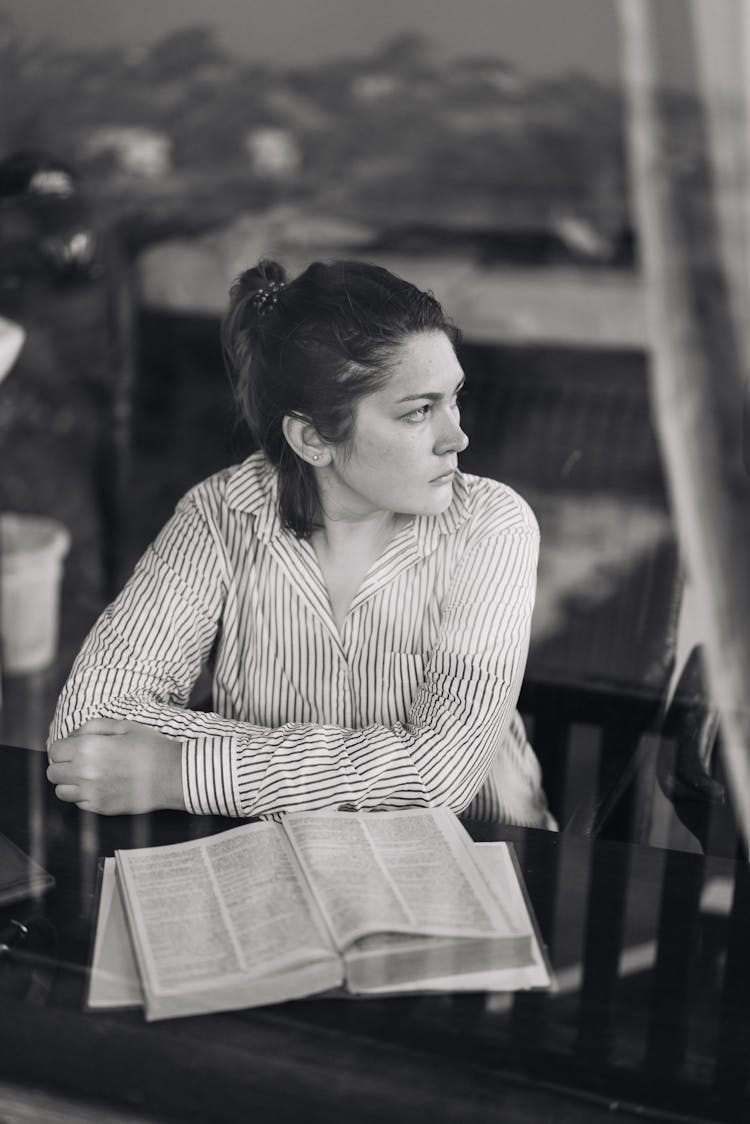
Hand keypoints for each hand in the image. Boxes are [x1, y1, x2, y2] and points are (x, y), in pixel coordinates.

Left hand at [47, 718, 184, 814]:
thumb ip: (93, 726)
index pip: (54, 750)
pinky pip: (78, 804)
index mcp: (88, 748)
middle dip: (62, 765)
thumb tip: (73, 735)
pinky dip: (83, 796)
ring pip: (61, 791)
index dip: (63, 747)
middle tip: (78, 761)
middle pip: (53, 772)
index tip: (73, 747)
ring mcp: (91, 793)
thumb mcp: (124, 725)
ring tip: (86, 776)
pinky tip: (98, 786)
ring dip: (69, 782)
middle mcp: (84, 772)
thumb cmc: (151, 747)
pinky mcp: (100, 808)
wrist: (172, 774)